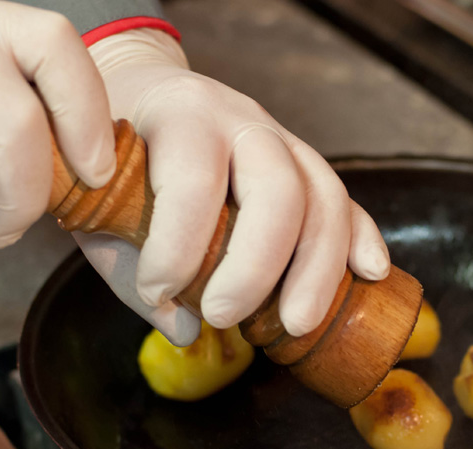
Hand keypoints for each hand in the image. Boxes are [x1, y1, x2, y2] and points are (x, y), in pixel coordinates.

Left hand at [84, 28, 391, 341]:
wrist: (141, 95)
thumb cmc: (119, 160)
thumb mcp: (102, 204)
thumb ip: (131, 267)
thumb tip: (185, 328)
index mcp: (182, 118)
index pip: (194, 182)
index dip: (175, 248)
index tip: (155, 292)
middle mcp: (243, 121)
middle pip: (279, 189)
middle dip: (256, 266)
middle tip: (224, 317)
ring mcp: (284, 140)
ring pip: (326, 197)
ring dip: (319, 269)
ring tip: (298, 323)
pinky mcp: (308, 166)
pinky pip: (347, 201)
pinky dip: (362, 237)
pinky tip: (370, 273)